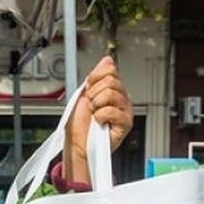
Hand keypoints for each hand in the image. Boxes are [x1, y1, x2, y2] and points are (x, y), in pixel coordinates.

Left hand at [64, 56, 134, 185]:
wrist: (78, 143)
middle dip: (94, 92)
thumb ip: (97, 76)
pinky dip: (100, 116)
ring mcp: (125, 110)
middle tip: (91, 105)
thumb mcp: (85, 93)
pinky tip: (99, 122)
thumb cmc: (80, 124)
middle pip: (110, 80)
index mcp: (113, 89)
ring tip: (95, 114)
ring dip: (96, 105)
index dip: (95, 78)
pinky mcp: (126, 123)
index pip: (110, 70)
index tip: (88, 89)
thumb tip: (107, 59)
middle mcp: (121, 98)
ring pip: (110, 93)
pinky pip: (111, 110)